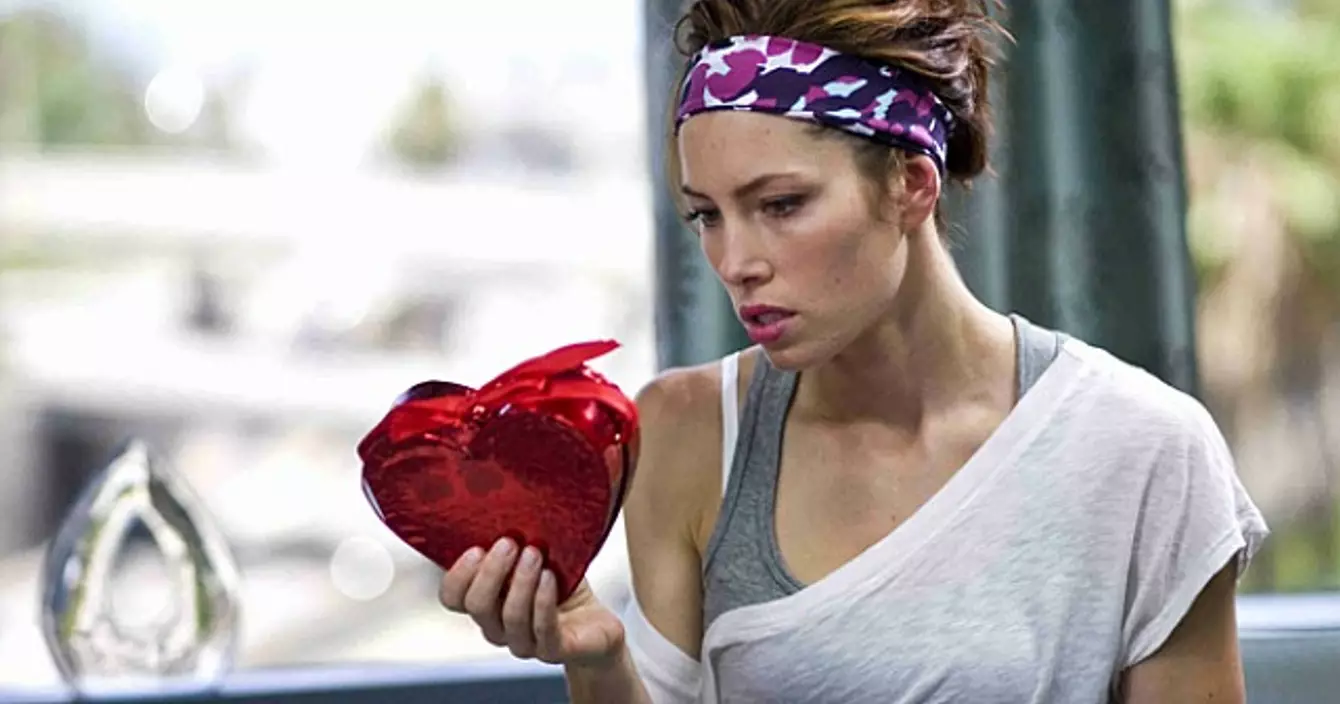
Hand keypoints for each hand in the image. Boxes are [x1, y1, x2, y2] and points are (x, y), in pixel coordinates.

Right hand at [439, 538, 625, 667]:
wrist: (595, 625)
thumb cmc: (561, 587)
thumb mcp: (536, 558)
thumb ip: (516, 542)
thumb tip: (506, 497)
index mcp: (486, 604)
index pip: (452, 598)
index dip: (457, 576)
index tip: (476, 547)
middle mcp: (497, 628)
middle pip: (477, 606)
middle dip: (491, 572)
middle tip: (509, 543)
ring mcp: (523, 643)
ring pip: (510, 617)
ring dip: (521, 582)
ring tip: (535, 554)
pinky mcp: (553, 651)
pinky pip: (542, 630)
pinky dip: (543, 601)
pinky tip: (551, 578)